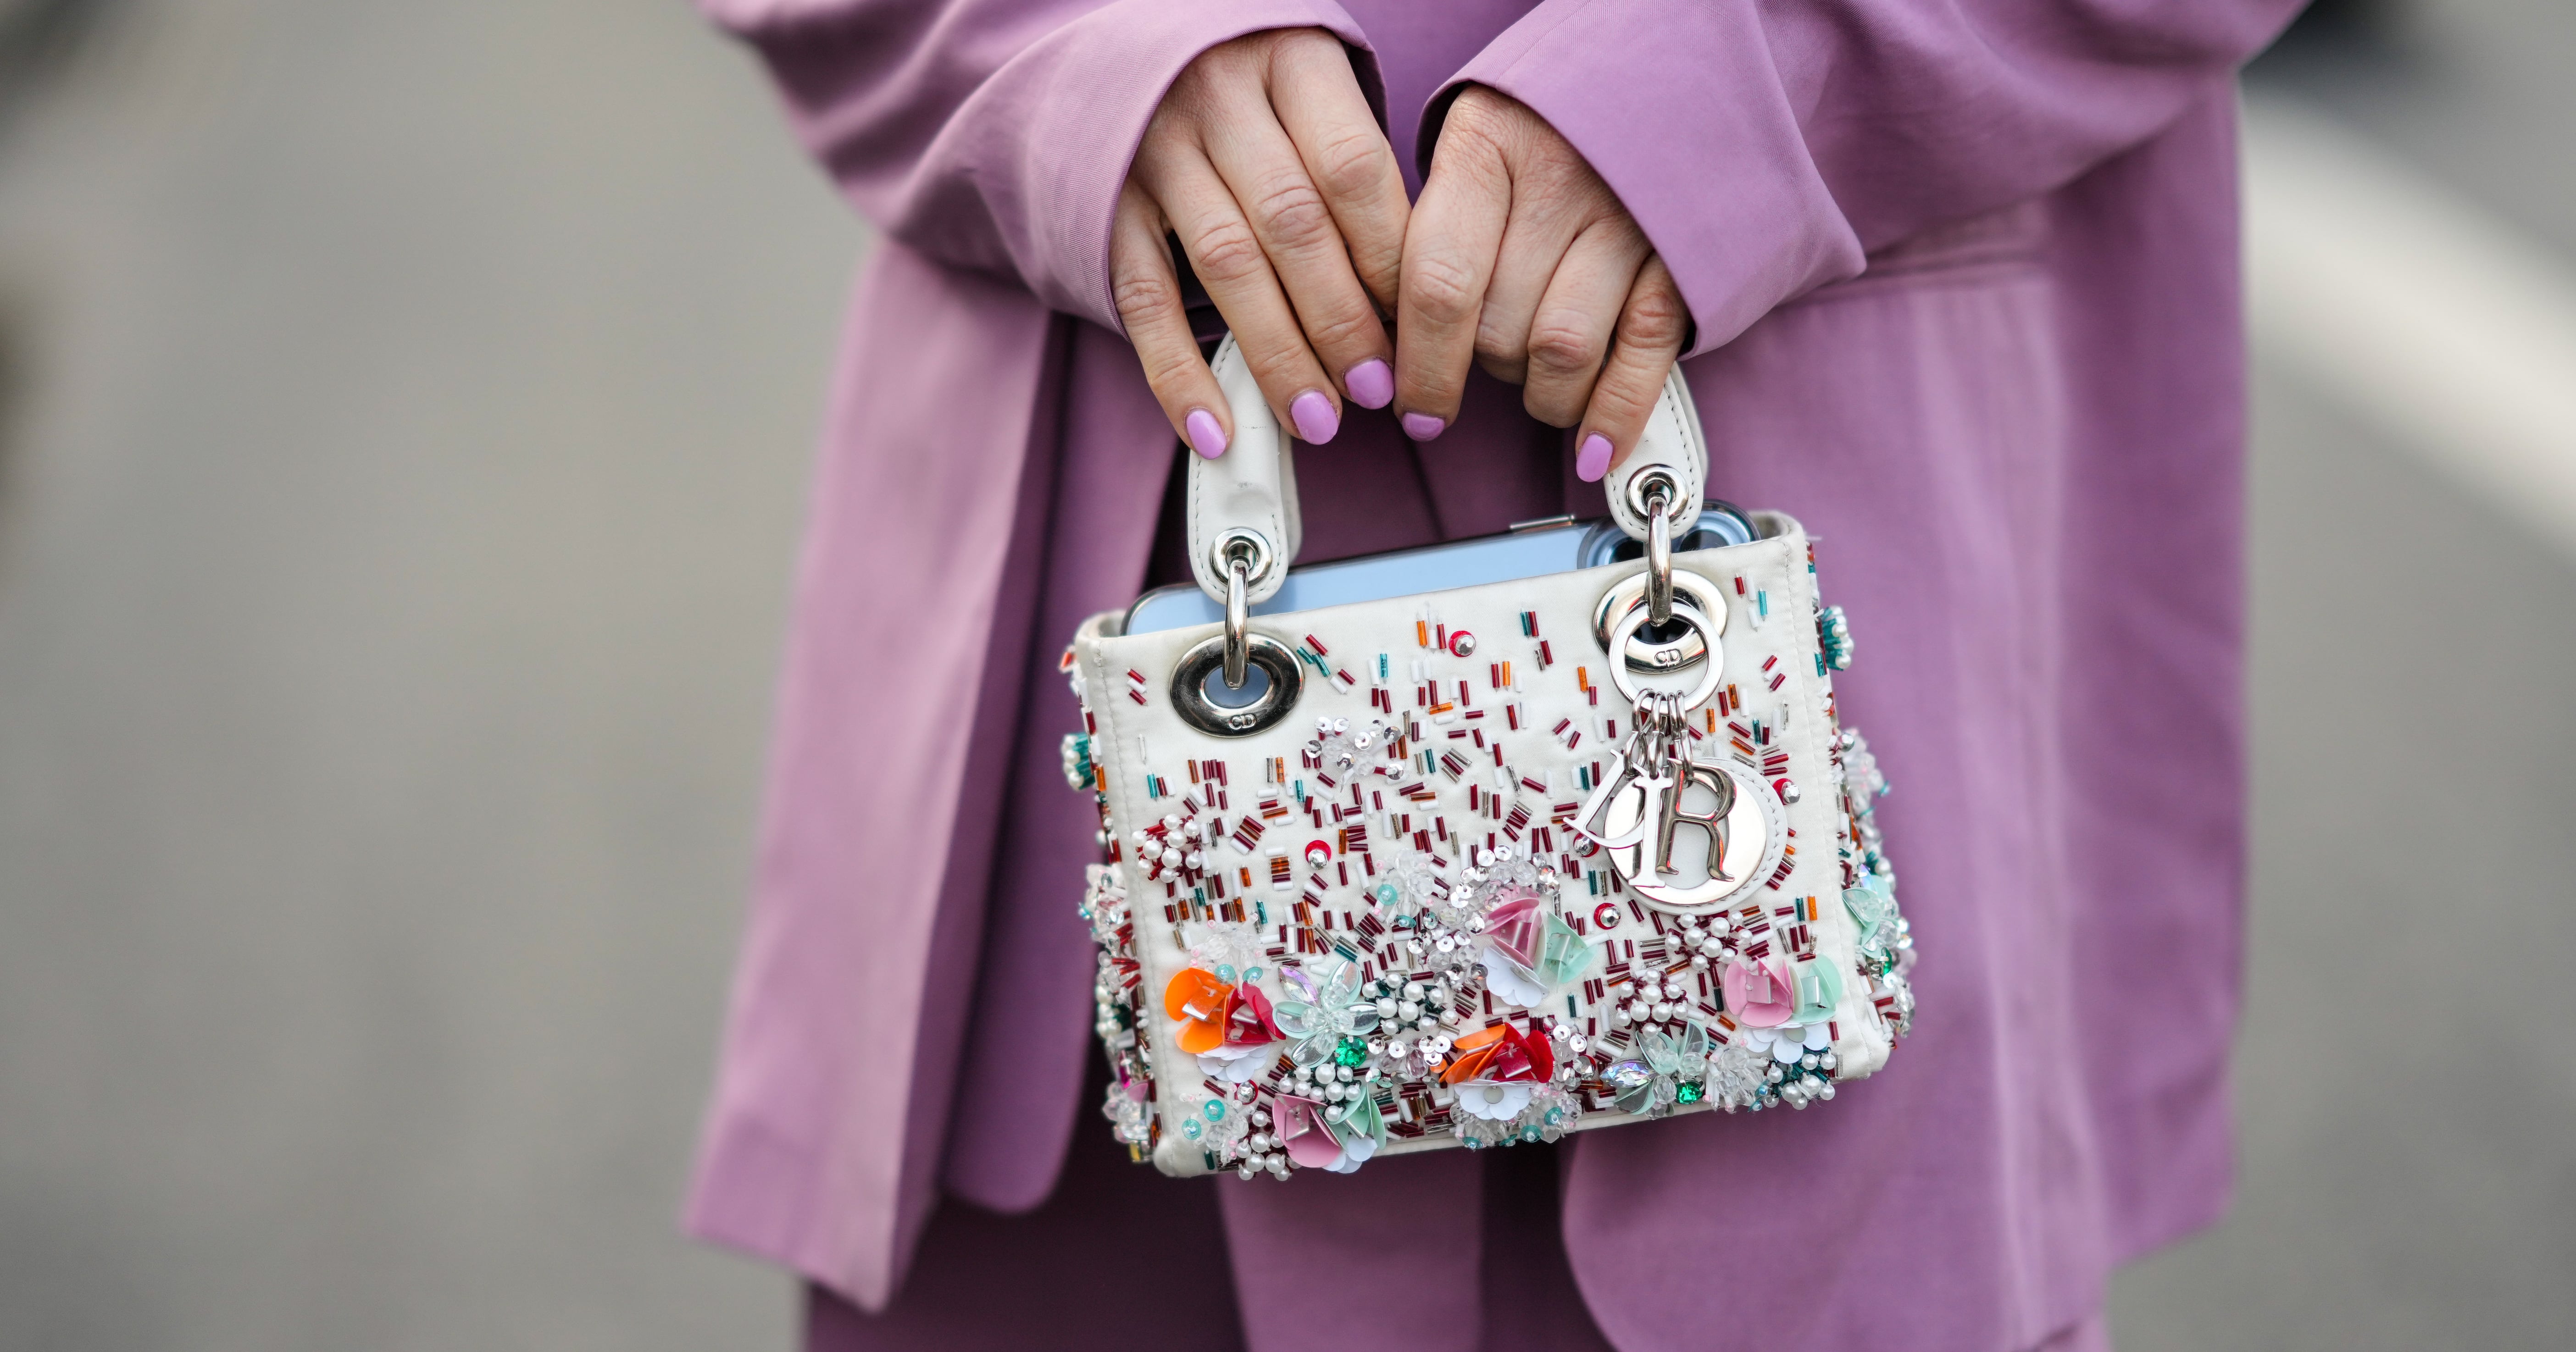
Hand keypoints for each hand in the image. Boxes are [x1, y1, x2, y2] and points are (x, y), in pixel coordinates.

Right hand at [1111, 29, 1410, 456]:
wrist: (1128, 48)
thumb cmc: (1252, 90)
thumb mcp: (1311, 93)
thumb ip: (1351, 173)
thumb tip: (1404, 303)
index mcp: (1290, 58)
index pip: (1353, 169)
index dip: (1388, 261)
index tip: (1416, 332)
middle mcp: (1218, 95)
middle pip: (1293, 224)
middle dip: (1341, 321)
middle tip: (1375, 390)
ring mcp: (1152, 148)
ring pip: (1226, 265)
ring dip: (1277, 355)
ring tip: (1317, 419)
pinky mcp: (1103, 202)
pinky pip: (1144, 299)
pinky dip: (1178, 373)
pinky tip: (1213, 428)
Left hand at [1394, 87, 1688, 479]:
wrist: (1670, 74)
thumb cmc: (1551, 127)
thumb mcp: (1480, 145)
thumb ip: (1439, 228)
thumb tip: (1392, 342)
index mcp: (1487, 144)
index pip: (1436, 282)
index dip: (1421, 365)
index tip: (1412, 410)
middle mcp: (1559, 177)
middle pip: (1497, 326)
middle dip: (1482, 370)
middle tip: (1487, 363)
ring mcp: (1629, 217)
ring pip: (1561, 350)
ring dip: (1542, 396)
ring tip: (1538, 386)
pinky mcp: (1683, 256)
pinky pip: (1641, 354)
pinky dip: (1614, 413)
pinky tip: (1593, 449)